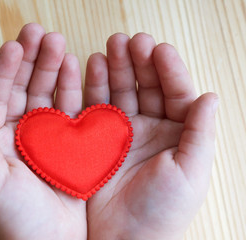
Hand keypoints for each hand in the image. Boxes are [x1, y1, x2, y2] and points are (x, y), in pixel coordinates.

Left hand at [0, 23, 85, 239]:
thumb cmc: (13, 221)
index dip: (3, 70)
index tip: (14, 46)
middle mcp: (16, 133)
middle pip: (22, 87)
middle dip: (31, 59)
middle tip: (41, 33)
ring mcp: (44, 135)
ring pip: (46, 93)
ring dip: (52, 68)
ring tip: (60, 44)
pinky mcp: (67, 142)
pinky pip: (69, 109)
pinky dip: (72, 88)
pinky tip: (76, 69)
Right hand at [85, 33, 217, 239]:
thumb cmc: (162, 212)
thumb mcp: (190, 173)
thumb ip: (200, 133)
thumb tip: (209, 95)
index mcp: (178, 134)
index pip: (177, 93)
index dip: (169, 70)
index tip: (159, 49)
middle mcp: (151, 128)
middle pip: (147, 86)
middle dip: (139, 62)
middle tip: (131, 41)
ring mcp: (122, 132)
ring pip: (121, 91)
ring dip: (116, 68)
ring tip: (110, 48)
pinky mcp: (98, 138)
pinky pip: (97, 106)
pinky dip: (95, 86)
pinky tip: (93, 68)